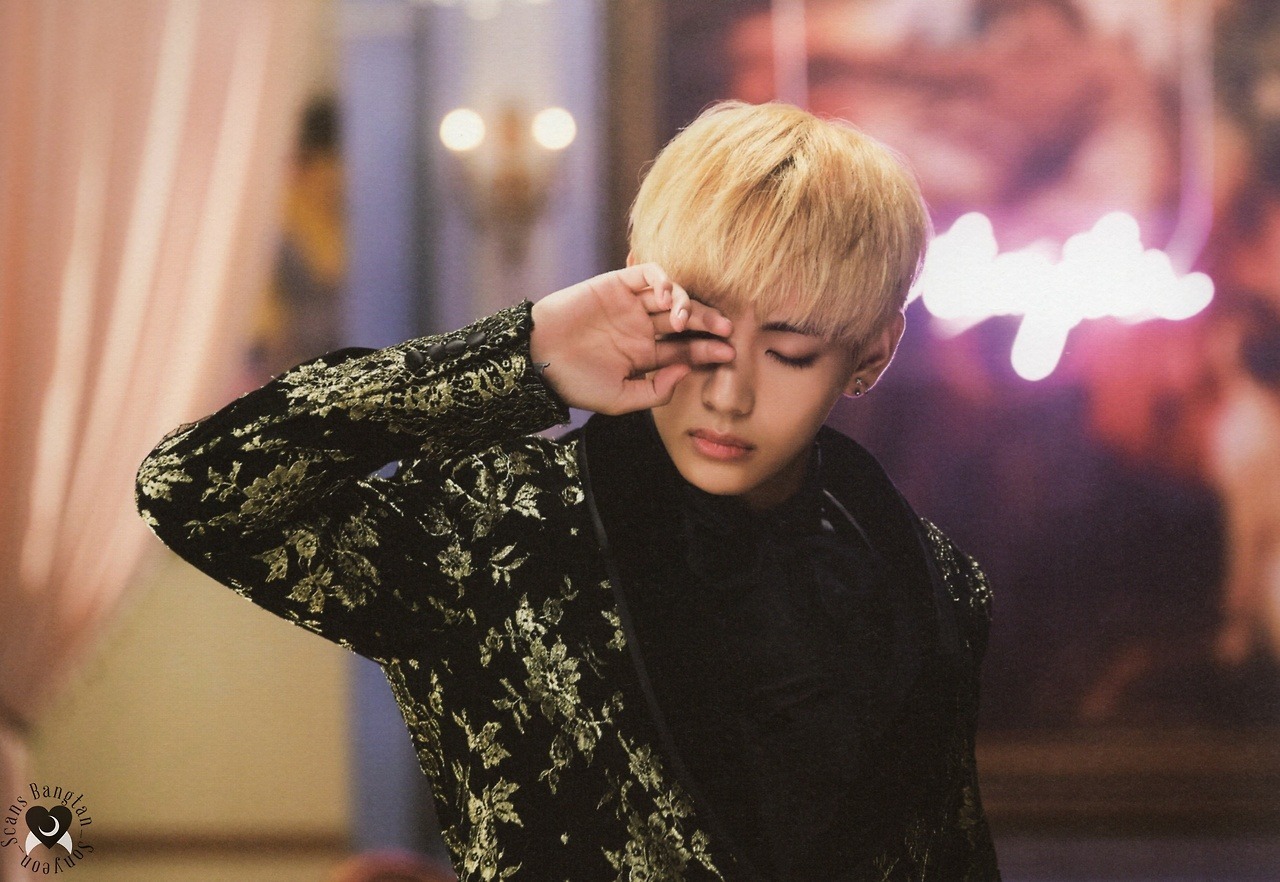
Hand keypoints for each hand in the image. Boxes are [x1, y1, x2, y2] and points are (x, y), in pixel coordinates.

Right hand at [529, 263, 734, 413]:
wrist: (538, 359)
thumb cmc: (575, 383)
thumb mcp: (620, 399)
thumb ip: (655, 391)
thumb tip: (685, 371)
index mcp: (646, 355)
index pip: (686, 349)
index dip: (708, 349)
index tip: (728, 353)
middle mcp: (642, 328)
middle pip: (685, 320)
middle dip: (708, 324)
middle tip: (726, 330)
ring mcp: (631, 305)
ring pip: (672, 295)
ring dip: (687, 304)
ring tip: (685, 320)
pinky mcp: (617, 284)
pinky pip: (648, 274)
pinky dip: (663, 280)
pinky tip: (666, 297)